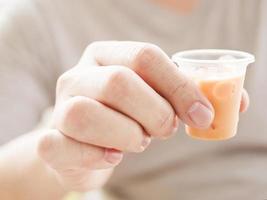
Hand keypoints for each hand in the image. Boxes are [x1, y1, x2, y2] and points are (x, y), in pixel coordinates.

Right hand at [37, 41, 248, 191]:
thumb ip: (192, 98)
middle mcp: (78, 75)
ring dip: (126, 134)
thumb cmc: (127, 119)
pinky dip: (96, 156)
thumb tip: (237, 103)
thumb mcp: (157, 100)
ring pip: (88, 114)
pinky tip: (111, 156)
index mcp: (106, 55)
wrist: (86, 146)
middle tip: (165, 130)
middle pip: (119, 82)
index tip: (202, 115)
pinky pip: (60, 144)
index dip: (178, 85)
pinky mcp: (50, 140)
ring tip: (137, 141)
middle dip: (154, 113)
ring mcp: (60, 107)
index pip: (144, 56)